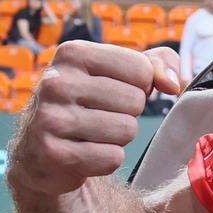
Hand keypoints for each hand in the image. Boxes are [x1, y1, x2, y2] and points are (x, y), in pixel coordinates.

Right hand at [9, 42, 181, 198]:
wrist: (40, 149)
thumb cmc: (90, 102)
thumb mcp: (119, 71)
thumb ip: (158, 63)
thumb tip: (172, 84)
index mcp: (72, 53)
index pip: (141, 69)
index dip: (140, 85)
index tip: (115, 90)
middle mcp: (55, 82)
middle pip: (135, 101)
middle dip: (128, 112)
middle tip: (100, 115)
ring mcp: (49, 119)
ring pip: (126, 130)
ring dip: (118, 137)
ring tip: (91, 133)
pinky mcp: (52, 154)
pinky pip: (112, 158)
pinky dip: (106, 159)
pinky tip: (84, 153)